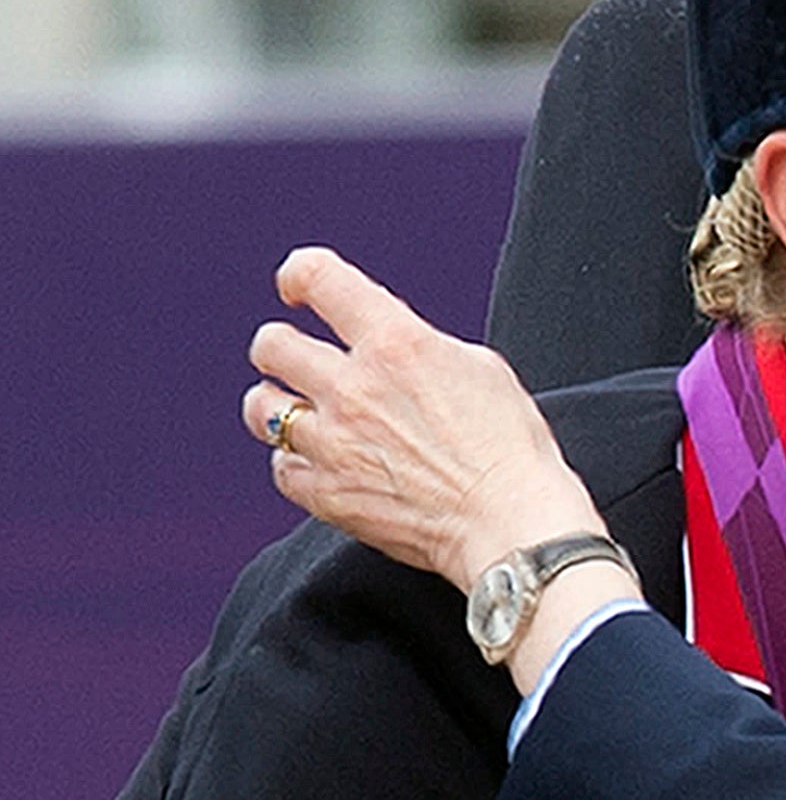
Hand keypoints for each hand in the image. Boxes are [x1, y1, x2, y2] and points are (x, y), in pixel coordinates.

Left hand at [243, 247, 597, 591]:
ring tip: (299, 411)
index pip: (317, 278)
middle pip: (272, 344)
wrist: (511, 524)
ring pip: (261, 408)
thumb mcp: (479, 368)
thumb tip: (390, 343)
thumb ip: (420, 345)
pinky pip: (281, 468)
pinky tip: (321, 462)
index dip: (299, 276)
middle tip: (300, 359)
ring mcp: (333, 444)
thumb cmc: (510, 448)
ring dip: (277, 404)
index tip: (299, 290)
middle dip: (282, 345)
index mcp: (395, 344)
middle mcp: (353, 388)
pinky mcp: (327, 495)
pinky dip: (295, 462)